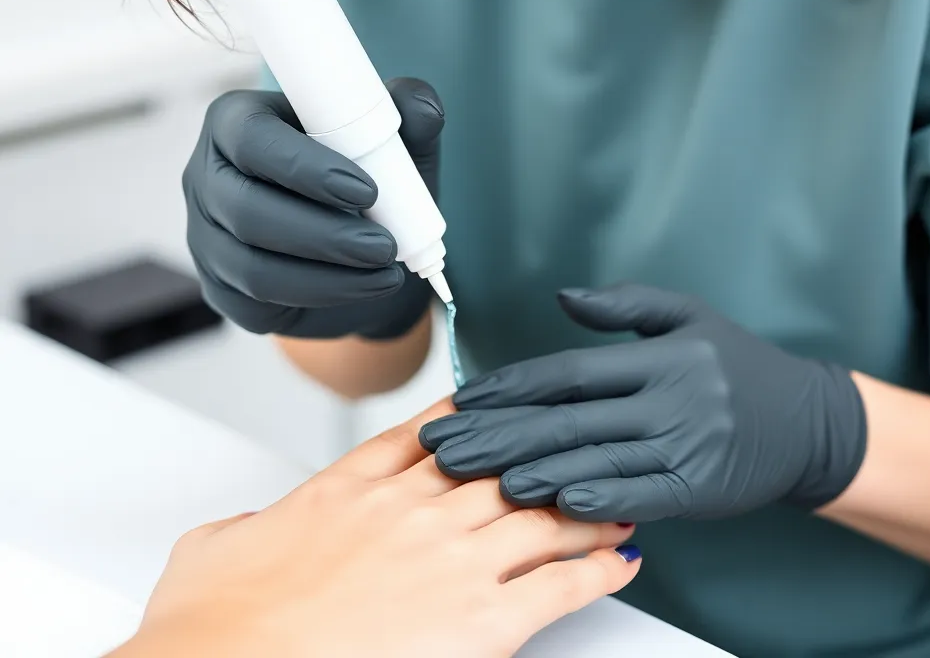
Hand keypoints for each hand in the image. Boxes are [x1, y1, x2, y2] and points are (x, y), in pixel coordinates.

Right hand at [112, 401, 640, 657]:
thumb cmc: (210, 625)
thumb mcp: (209, 551)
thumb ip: (237, 527)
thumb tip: (237, 527)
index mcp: (350, 487)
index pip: (425, 434)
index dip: (471, 413)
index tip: (499, 401)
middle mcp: (410, 510)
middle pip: (500, 465)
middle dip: (545, 453)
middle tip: (583, 441)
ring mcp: (447, 560)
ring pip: (539, 515)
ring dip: (586, 504)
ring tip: (624, 494)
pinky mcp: (474, 622)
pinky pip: (554, 587)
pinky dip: (595, 571)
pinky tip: (623, 559)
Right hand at [183, 77, 442, 338]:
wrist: (358, 247)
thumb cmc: (367, 176)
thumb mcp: (396, 141)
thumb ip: (410, 111)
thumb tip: (423, 107)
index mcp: (237, 121)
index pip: (252, 138)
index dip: (304, 165)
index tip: (367, 189)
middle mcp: (208, 176)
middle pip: (247, 209)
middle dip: (325, 233)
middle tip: (385, 245)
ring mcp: (205, 236)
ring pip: (253, 265)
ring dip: (329, 273)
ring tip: (386, 269)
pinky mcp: (219, 287)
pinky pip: (259, 301)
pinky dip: (321, 296)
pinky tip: (365, 287)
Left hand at [420, 284, 866, 522]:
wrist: (805, 420)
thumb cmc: (738, 363)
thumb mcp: (690, 315)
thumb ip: (626, 305)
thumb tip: (563, 296)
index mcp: (659, 357)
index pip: (571, 371)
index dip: (514, 385)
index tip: (466, 397)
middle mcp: (668, 400)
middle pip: (567, 419)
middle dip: (500, 434)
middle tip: (445, 446)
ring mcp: (683, 447)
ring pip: (593, 459)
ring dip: (530, 469)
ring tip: (477, 476)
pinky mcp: (697, 489)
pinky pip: (636, 496)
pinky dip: (591, 500)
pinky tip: (549, 500)